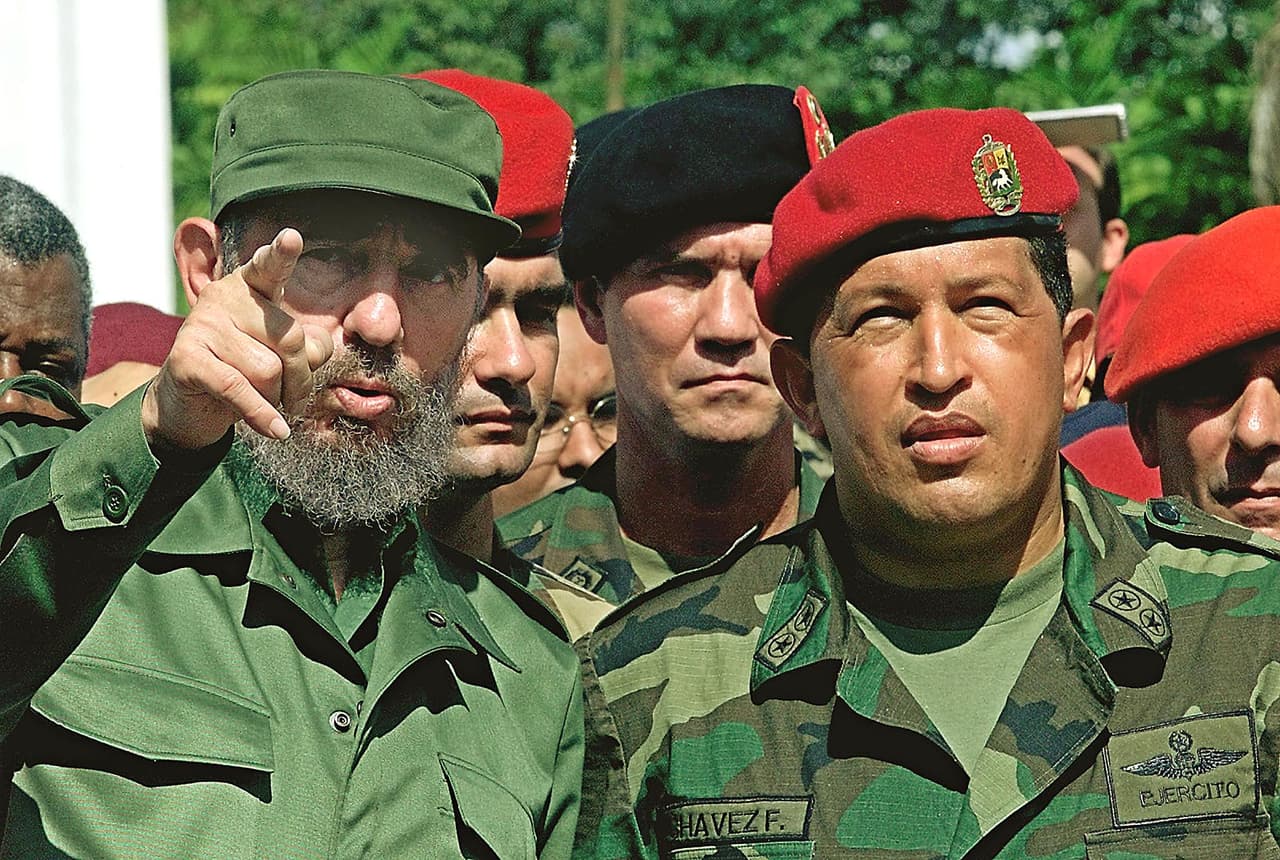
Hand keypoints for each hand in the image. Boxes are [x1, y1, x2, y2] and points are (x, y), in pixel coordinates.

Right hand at [142, 228, 333, 451]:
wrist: (189, 404)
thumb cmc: (244, 371)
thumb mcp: (281, 355)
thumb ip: (306, 346)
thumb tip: (315, 349)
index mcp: (250, 287)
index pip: (270, 267)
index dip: (281, 254)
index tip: (293, 238)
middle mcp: (224, 297)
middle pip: (291, 339)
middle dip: (301, 379)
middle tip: (293, 399)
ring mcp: (202, 325)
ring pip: (269, 370)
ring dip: (276, 399)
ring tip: (263, 402)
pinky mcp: (186, 358)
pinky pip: (240, 389)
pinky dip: (261, 415)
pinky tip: (277, 432)